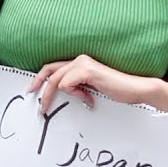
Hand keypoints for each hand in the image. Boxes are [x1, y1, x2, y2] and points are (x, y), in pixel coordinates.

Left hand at [30, 55, 156, 112]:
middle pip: (49, 72)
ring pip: (56, 80)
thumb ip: (75, 86)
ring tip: (82, 100)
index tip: (32, 90)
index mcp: (78, 62)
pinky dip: (75, 94)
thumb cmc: (114, 90)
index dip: (39, 79)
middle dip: (42, 90)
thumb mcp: (88, 88)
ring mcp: (82, 63)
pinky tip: (89, 96)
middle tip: (41, 106)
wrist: (135, 89)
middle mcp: (78, 60)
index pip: (51, 68)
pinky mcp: (86, 70)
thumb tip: (57, 93)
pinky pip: (66, 85)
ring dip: (63, 95)